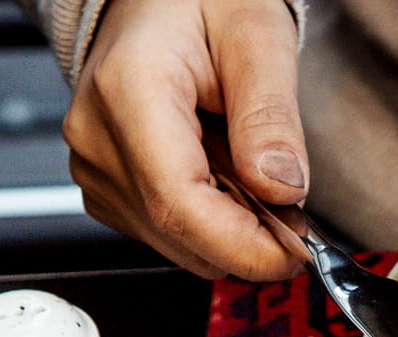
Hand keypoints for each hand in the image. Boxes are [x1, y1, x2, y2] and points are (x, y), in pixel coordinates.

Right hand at [63, 0, 306, 279]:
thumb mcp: (257, 38)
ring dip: (233, 230)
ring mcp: (96, 170)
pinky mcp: (108, 192)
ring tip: (242, 167)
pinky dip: (211, 224)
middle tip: (287, 200)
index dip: (248, 247)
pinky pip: (172, 238)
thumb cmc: (201, 3)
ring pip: (183, 247)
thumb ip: (271, 116)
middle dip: (252, 239)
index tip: (300, 251)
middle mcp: (99, 139)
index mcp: (128, 92)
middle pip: (185, 237)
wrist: (157, 0)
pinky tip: (217, 174)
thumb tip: (283, 189)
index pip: (182, 207)